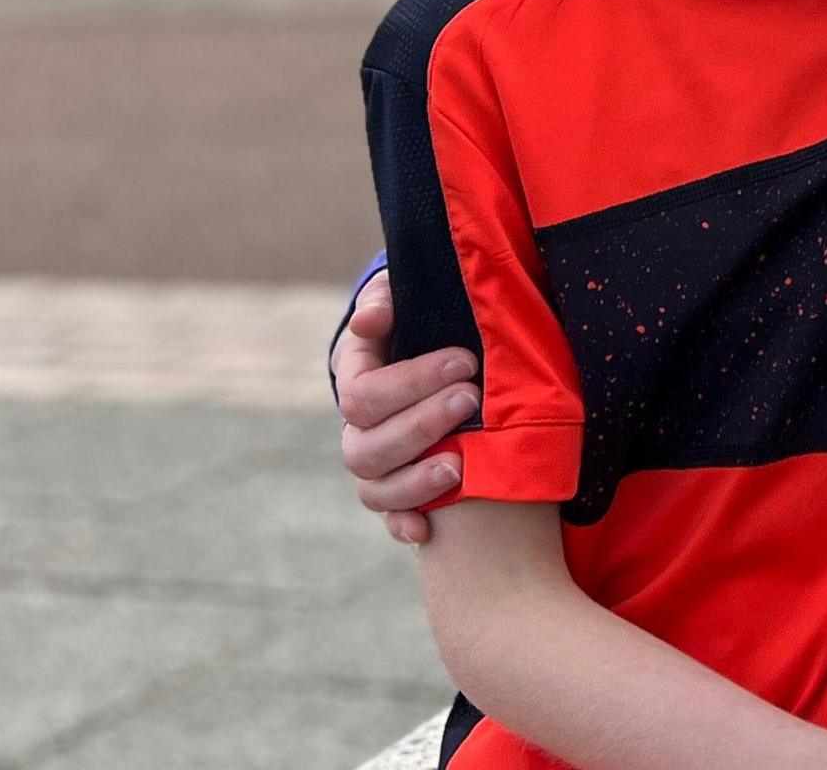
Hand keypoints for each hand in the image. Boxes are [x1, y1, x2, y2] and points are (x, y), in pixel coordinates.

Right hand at [334, 269, 483, 543]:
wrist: (430, 346)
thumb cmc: (417, 316)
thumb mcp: (400, 296)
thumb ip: (384, 299)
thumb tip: (368, 321)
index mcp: (355, 378)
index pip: (364, 392)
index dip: (411, 381)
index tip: (465, 361)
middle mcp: (357, 428)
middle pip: (366, 445)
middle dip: (421, 425)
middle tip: (471, 399)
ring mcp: (374, 464)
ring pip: (374, 488)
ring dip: (414, 481)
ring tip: (461, 465)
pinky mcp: (396, 490)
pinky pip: (389, 518)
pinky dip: (404, 525)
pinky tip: (426, 530)